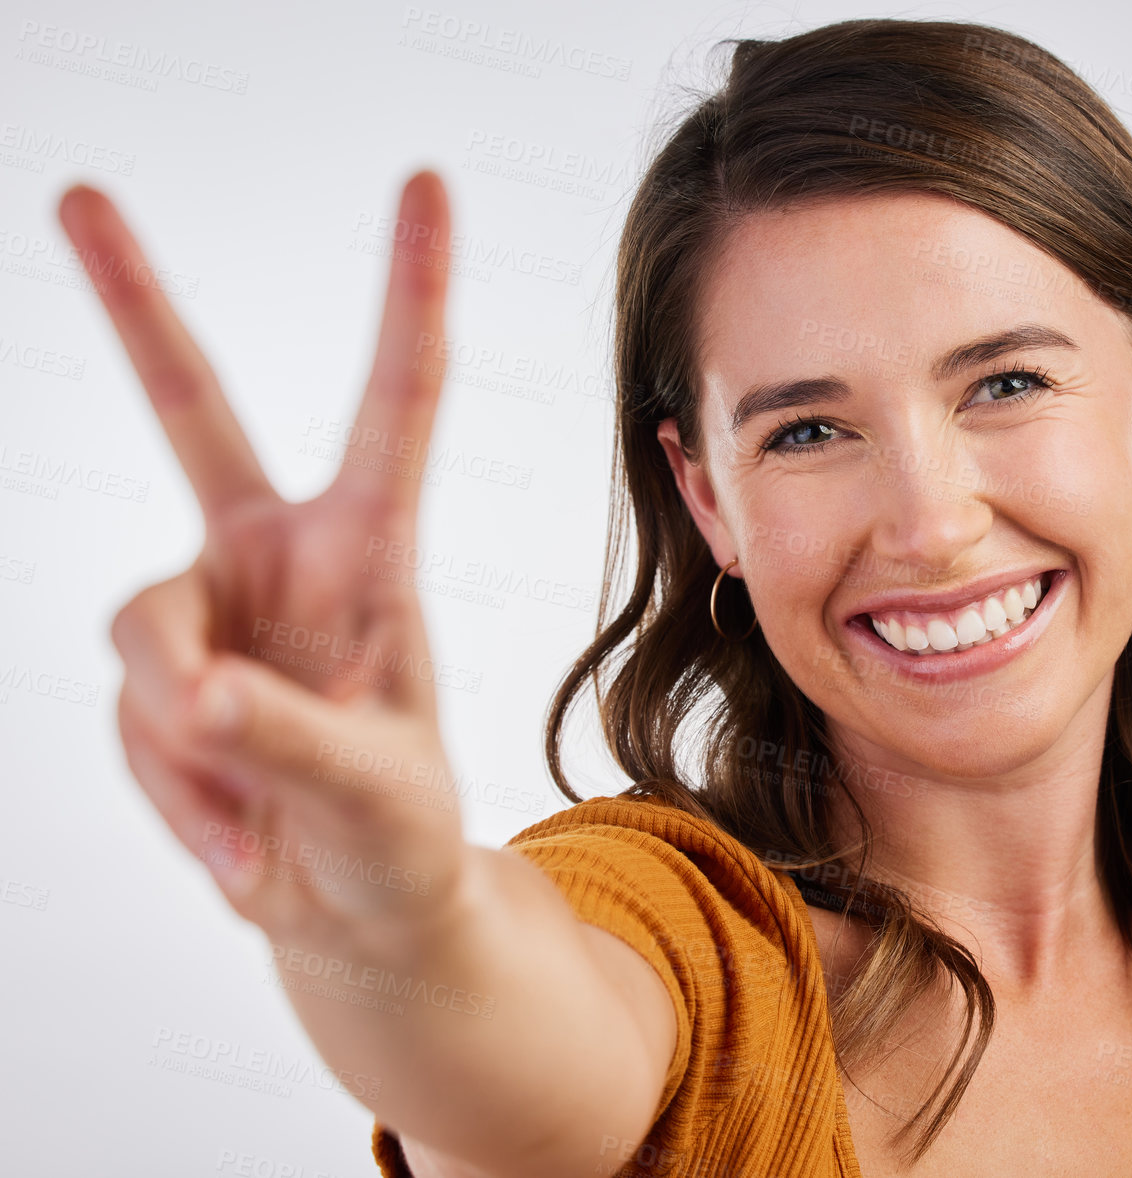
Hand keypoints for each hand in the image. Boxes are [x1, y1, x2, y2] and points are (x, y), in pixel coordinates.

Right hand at [63, 171, 470, 951]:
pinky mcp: (158, 667)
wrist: (348, 903)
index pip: (397, 399)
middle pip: (190, 409)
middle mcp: (278, 551)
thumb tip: (196, 695)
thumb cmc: (395, 831)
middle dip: (132, 303)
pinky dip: (169, 787)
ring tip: (254, 808)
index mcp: (370, 548)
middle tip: (75, 192)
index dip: (411, 289)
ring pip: (135, 633)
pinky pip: (128, 713)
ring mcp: (207, 605)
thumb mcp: (372, 792)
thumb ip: (283, 740)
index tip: (426, 182)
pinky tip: (229, 825)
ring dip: (183, 739)